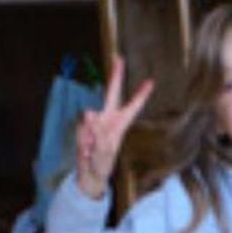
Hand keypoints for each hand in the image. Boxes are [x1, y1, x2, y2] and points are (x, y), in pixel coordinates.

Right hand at [73, 55, 155, 199]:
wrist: (88, 174)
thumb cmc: (102, 163)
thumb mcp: (104, 152)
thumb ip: (99, 134)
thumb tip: (90, 114)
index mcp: (120, 124)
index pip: (133, 107)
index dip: (141, 95)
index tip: (150, 82)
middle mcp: (108, 118)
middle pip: (112, 93)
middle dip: (115, 76)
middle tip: (119, 59)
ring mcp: (94, 121)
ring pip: (90, 117)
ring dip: (90, 134)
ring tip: (92, 148)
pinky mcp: (83, 127)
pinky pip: (81, 128)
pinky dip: (82, 140)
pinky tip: (85, 148)